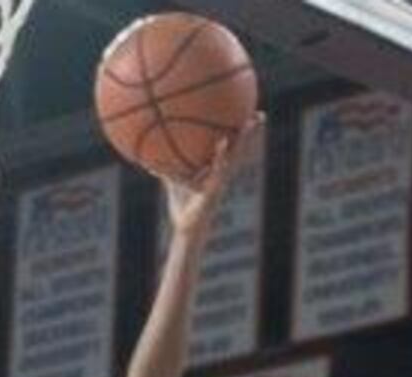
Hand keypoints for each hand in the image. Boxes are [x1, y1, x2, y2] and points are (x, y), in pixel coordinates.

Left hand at [160, 122, 253, 242]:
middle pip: (239, 149)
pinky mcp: (215, 189)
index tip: (247, 116)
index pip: (232, 149)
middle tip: (260, 114)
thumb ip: (167, 171)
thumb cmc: (182, 209)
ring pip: (235, 157)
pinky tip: (222, 142)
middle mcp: (223, 174)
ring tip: (249, 122)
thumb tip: (152, 160)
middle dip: (250, 133)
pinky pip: (219, 169)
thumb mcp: (173, 184)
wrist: (185, 229)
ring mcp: (221, 181)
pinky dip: (220, 156)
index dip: (240, 135)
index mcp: (217, 172)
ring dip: (243, 140)